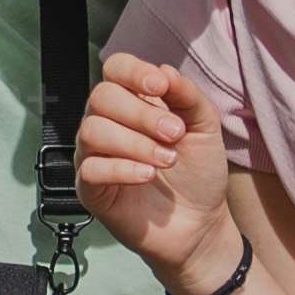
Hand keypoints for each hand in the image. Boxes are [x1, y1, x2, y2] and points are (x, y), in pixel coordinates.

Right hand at [72, 54, 233, 292]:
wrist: (201, 224)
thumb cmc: (198, 174)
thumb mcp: (204, 127)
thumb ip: (188, 96)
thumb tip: (165, 71)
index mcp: (133, 102)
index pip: (115, 69)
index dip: (133, 71)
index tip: (160, 85)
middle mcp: (109, 124)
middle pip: (101, 97)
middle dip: (141, 113)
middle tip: (175, 134)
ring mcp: (96, 156)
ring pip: (92, 131)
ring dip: (135, 143)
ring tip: (167, 160)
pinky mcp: (91, 190)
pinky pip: (90, 170)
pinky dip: (121, 169)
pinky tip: (147, 175)